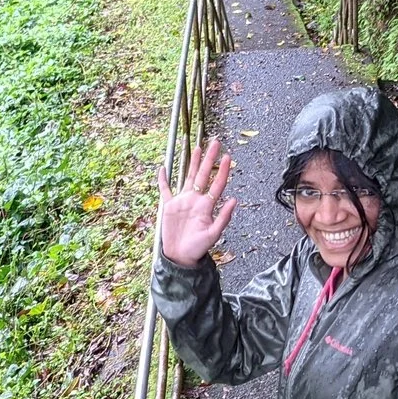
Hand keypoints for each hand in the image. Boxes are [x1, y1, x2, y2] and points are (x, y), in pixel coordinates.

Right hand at [157, 138, 236, 266]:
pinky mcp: (169, 206)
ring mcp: (182, 201)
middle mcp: (196, 199)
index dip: (222, 171)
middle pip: (203, 174)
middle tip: (215, 142)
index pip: (216, 184)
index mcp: (206, 205)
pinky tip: (163, 169)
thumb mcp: (213, 234)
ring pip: (188, 176)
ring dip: (192, 163)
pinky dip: (163, 180)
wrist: (180, 256)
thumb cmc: (198, 247)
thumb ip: (223, 217)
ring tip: (197, 148)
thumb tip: (234, 200)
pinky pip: (165, 190)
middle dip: (209, 158)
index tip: (227, 156)